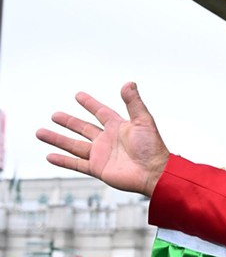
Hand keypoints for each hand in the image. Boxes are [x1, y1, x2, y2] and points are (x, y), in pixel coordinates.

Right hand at [39, 83, 170, 196]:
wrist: (154, 173)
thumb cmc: (153, 148)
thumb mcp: (143, 121)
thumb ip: (134, 102)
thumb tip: (129, 83)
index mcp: (119, 127)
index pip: (101, 112)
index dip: (90, 104)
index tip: (78, 95)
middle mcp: (108, 140)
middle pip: (83, 128)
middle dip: (68, 122)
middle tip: (54, 115)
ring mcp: (102, 155)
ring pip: (74, 145)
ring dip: (57, 139)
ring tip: (40, 133)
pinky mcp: (98, 168)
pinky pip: (76, 164)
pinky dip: (63, 161)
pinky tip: (50, 156)